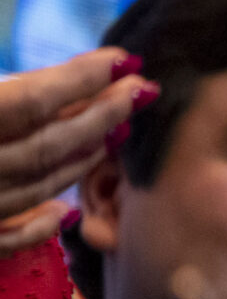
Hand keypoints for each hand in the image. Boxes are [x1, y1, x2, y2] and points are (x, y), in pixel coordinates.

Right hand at [1, 48, 156, 251]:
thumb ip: (9, 90)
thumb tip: (73, 76)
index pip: (31, 101)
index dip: (81, 79)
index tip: (124, 60)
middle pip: (48, 144)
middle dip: (102, 115)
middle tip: (142, 89)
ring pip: (38, 185)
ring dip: (84, 158)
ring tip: (120, 131)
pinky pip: (8, 238)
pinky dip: (39, 226)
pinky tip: (66, 212)